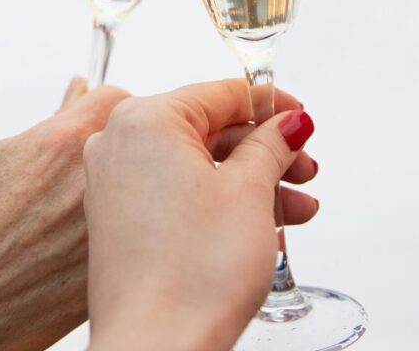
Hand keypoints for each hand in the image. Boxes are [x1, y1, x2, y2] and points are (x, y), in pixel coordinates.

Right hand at [0, 78, 128, 350]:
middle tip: (77, 175)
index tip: (90, 124)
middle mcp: (94, 183)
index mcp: (64, 143)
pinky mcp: (106, 277)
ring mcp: (105, 234)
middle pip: (134, 145)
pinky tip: (65, 252)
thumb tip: (79, 92)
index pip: (118, 98)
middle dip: (115, 151)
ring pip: (136, 195)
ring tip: (65, 218)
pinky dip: (107, 240)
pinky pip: (124, 241)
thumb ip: (49, 126)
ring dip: (117, 196)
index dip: (102, 111)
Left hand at [84, 79, 318, 350]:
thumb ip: (272, 145)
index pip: (221, 93)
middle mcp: (118, 143)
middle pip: (209, 131)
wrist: (155, 346)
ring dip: (250, 182)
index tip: (301, 118)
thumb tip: (288, 123)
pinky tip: (262, 225)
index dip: (272, 105)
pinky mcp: (117, 221)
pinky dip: (218, 203)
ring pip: (196, 166)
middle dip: (265, 152)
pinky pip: (175, 194)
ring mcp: (113, 184)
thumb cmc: (194, 274)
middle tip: (305, 168)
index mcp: (146, 120)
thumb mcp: (249, 192)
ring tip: (297, 208)